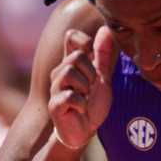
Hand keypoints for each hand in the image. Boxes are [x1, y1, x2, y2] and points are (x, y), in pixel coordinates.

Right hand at [49, 25, 114, 149]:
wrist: (85, 132)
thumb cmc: (92, 104)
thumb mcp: (103, 77)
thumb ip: (103, 55)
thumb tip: (105, 28)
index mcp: (71, 63)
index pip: (71, 36)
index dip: (85, 42)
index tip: (94, 60)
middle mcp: (60, 72)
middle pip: (76, 56)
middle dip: (91, 72)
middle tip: (91, 87)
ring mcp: (55, 88)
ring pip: (69, 72)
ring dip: (85, 87)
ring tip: (85, 98)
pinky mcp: (54, 105)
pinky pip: (69, 96)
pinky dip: (81, 104)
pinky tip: (81, 109)